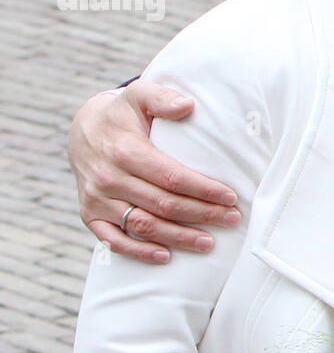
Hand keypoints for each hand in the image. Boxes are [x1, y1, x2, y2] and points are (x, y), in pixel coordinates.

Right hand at [68, 80, 240, 262]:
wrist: (83, 131)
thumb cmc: (123, 115)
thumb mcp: (139, 95)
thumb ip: (162, 98)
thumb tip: (188, 105)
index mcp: (125, 151)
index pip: (171, 177)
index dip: (203, 189)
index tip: (230, 197)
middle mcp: (108, 178)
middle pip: (163, 204)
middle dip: (201, 214)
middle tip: (231, 219)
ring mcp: (97, 199)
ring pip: (143, 225)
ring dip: (178, 237)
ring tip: (209, 242)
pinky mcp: (90, 215)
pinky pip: (114, 240)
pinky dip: (139, 252)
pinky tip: (166, 256)